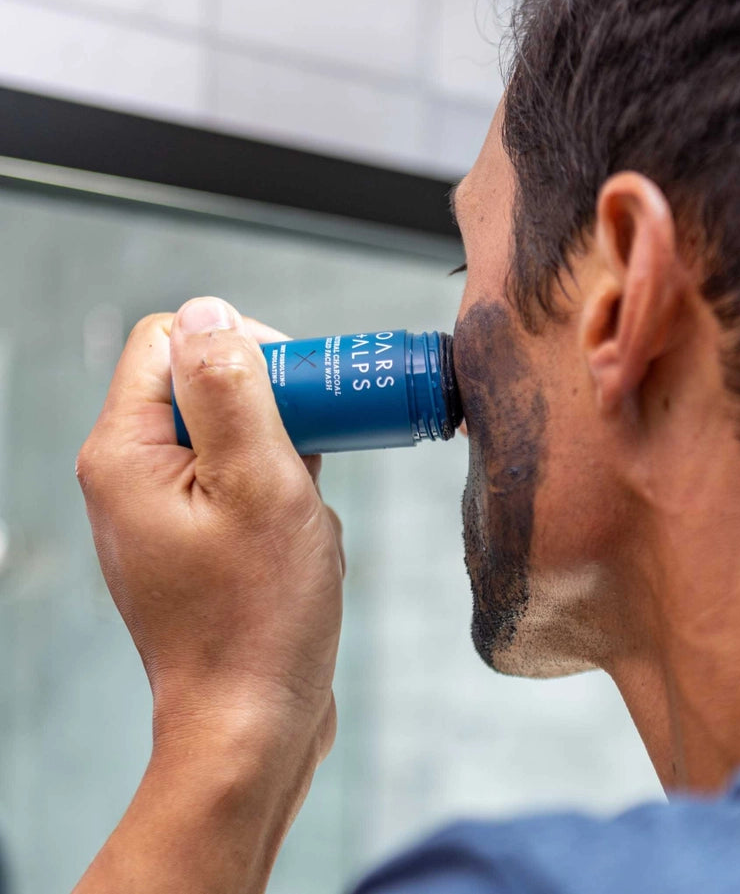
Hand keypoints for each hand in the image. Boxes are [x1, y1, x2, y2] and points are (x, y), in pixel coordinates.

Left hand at [74, 297, 343, 891]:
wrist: (252, 724)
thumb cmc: (260, 615)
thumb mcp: (260, 484)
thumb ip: (230, 389)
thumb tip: (209, 312)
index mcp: (125, 452)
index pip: (171, 341)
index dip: (240, 344)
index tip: (298, 390)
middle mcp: (131, 475)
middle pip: (201, 383)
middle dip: (272, 403)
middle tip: (318, 445)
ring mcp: (163, 509)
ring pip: (229, 431)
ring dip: (283, 450)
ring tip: (305, 504)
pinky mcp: (194, 536)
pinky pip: (238, 478)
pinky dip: (280, 485)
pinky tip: (302, 529)